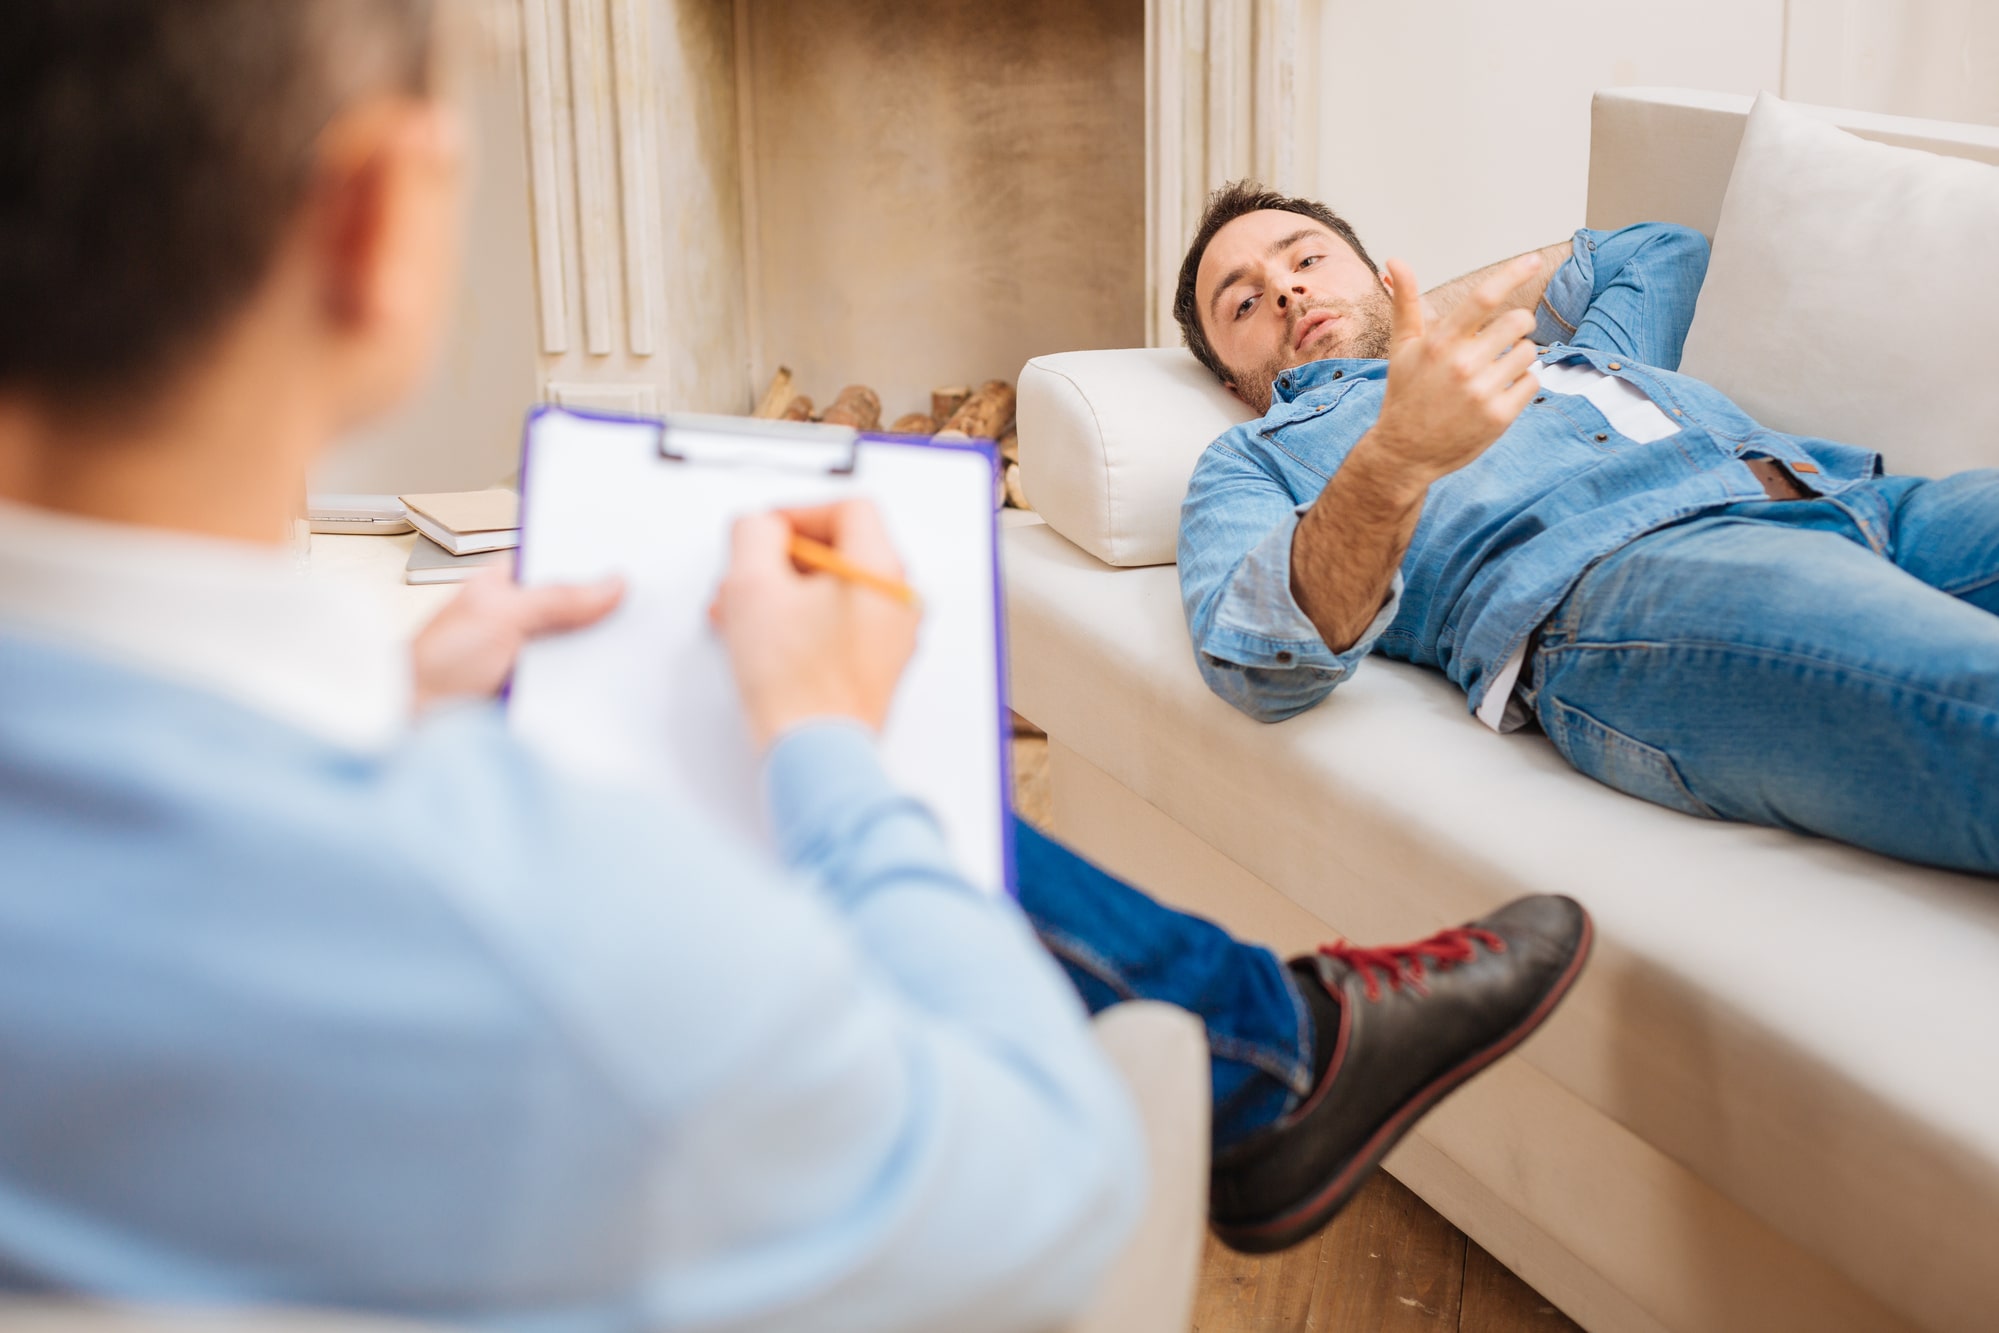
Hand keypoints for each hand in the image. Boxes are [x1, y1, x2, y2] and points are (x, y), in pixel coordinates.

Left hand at [410, 568, 622, 713]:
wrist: (415, 717)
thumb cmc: (437, 661)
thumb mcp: (501, 615)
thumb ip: (557, 598)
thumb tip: (611, 584)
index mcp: (509, 581)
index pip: (564, 560)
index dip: (597, 562)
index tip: (635, 564)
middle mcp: (523, 614)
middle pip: (579, 604)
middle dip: (605, 609)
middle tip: (642, 607)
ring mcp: (532, 651)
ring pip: (580, 643)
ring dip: (599, 648)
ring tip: (633, 645)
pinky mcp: (539, 686)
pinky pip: (576, 678)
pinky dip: (591, 679)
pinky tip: (611, 678)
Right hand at [710, 500, 920, 750]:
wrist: (814, 753)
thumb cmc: (794, 683)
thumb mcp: (751, 585)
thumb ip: (753, 534)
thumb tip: (761, 528)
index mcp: (881, 571)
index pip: (848, 510)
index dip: (797, 514)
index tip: (765, 534)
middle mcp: (897, 601)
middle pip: (841, 551)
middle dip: (782, 560)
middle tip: (748, 576)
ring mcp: (891, 637)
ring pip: (834, 590)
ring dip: (784, 592)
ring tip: (742, 613)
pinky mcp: (877, 666)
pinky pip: (840, 624)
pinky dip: (802, 621)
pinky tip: (762, 639)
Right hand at [1363, 254, 1542, 490]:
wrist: (1404, 453)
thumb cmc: (1405, 395)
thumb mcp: (1402, 347)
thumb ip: (1406, 302)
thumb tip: (1395, 262)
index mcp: (1439, 343)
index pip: (1483, 298)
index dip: (1511, 274)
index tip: (1531, 259)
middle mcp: (1462, 365)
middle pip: (1519, 321)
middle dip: (1520, 323)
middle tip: (1508, 336)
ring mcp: (1482, 392)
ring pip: (1529, 352)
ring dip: (1519, 356)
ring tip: (1494, 371)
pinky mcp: (1499, 417)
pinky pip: (1531, 382)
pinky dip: (1521, 384)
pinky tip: (1498, 392)